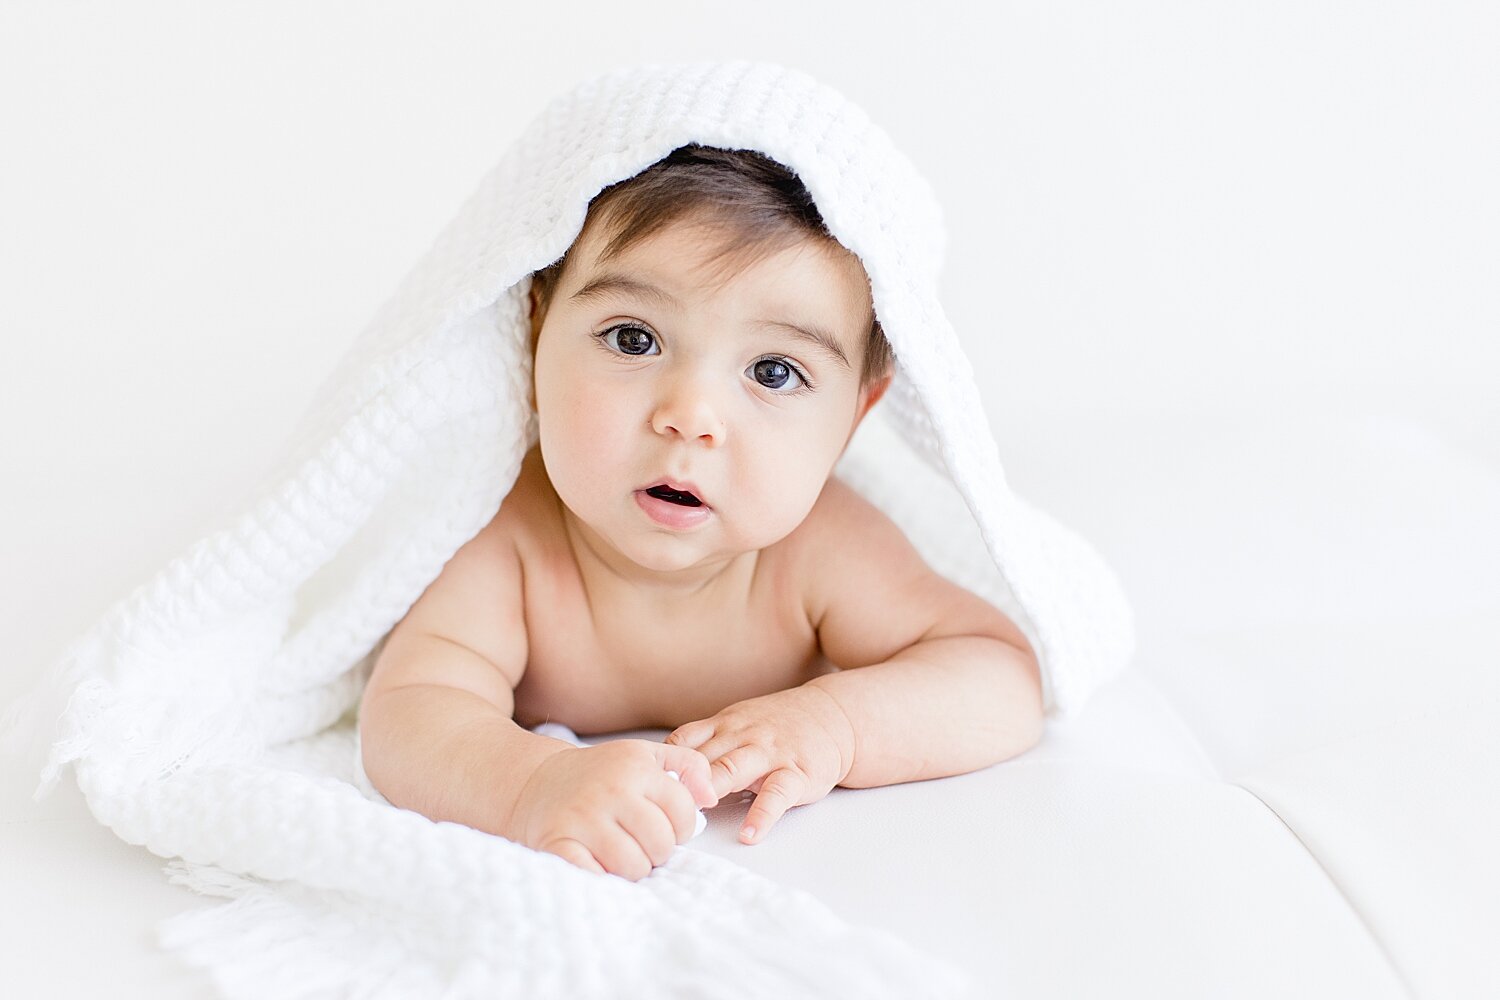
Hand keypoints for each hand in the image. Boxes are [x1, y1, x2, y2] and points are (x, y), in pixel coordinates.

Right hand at [507, 739, 715, 880]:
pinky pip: (595, 877)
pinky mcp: (557, 844)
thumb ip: (688, 766)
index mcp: (635, 767)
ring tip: (621, 854)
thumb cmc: (599, 774)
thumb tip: (710, 797)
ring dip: (632, 869)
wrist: (535, 781)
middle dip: (657, 851)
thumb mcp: (644, 756)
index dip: (681, 828)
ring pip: (634, 867)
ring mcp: (582, 818)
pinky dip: (602, 880)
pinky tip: (598, 865)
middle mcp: (610, 790)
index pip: (683, 813)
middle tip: (640, 843)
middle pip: (661, 845)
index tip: (666, 827)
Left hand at [665, 683, 854, 844]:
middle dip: (680, 780)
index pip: (685, 741)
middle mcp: (744, 736)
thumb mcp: (739, 722)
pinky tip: (749, 834)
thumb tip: (664, 771)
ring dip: (712, 788)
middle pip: (704, 756)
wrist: (834, 716)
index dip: (663, 763)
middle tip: (656, 803)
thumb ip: (706, 743)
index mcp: (726, 725)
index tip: (641, 785)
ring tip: (695, 814)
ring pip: (735, 769)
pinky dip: (762, 815)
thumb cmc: (779, 725)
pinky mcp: (797, 773)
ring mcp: (771, 754)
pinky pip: (777, 796)